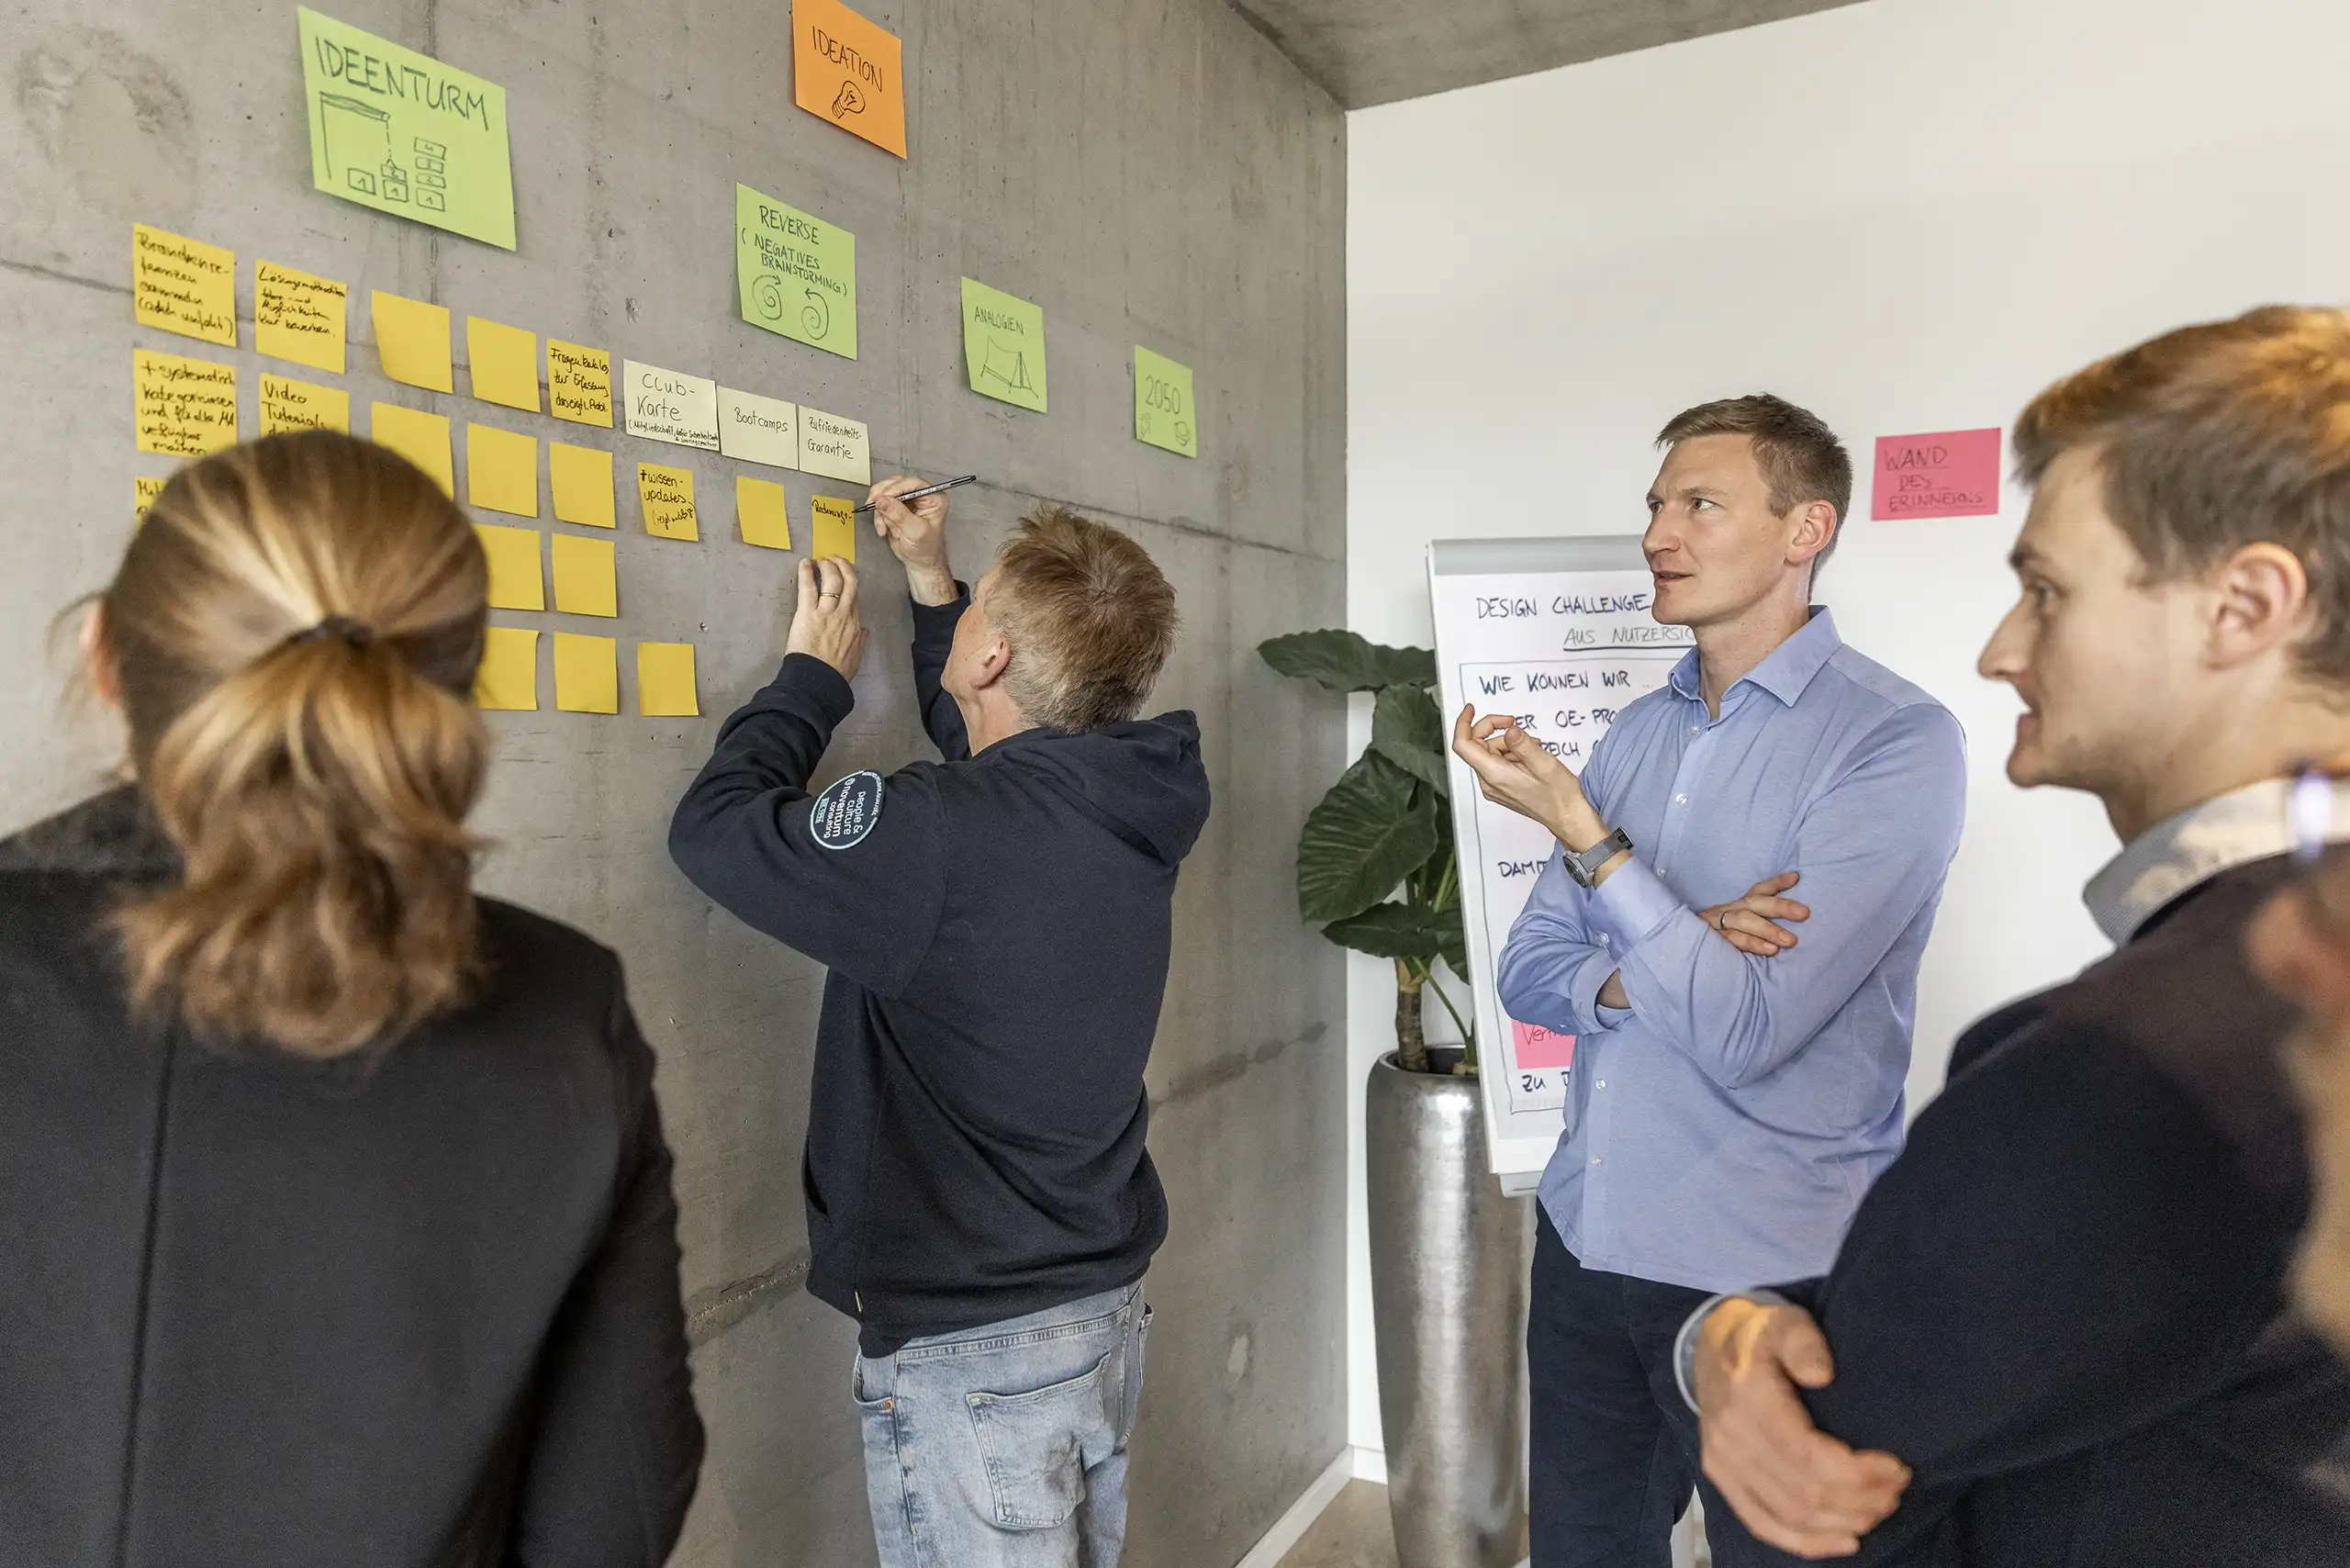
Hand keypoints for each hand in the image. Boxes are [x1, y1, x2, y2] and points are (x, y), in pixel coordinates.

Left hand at [785, 556, 868, 679]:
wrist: (818, 681)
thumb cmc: (835, 673)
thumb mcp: (855, 658)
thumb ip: (860, 641)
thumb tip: (865, 630)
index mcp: (855, 625)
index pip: (855, 597)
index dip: (849, 583)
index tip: (844, 577)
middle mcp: (843, 614)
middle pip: (848, 582)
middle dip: (843, 566)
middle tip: (835, 559)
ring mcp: (826, 612)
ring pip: (832, 579)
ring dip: (827, 565)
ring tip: (820, 560)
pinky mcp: (808, 613)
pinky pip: (809, 587)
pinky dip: (807, 572)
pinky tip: (805, 563)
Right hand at [868, 474, 957, 605]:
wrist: (919, 562)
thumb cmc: (925, 549)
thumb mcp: (914, 531)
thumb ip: (898, 514)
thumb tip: (882, 499)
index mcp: (934, 497)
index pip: (913, 483)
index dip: (896, 487)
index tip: (882, 497)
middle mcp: (921, 495)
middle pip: (896, 483)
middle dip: (883, 496)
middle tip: (873, 506)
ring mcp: (908, 500)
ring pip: (885, 493)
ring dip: (879, 509)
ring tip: (882, 527)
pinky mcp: (896, 506)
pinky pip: (881, 503)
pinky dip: (878, 515)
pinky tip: (883, 529)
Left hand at [1450, 706, 1603, 847]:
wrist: (1567, 817)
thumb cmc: (1559, 795)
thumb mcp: (1544, 764)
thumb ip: (1523, 745)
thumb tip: (1508, 731)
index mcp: (1494, 775)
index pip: (1464, 745)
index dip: (1464, 723)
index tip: (1471, 708)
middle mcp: (1489, 782)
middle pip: (1477, 745)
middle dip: (1494, 729)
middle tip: (1515, 723)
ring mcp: (1494, 786)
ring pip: (1489, 752)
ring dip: (1508, 742)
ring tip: (1533, 747)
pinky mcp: (1501, 788)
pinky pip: (1498, 762)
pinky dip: (1511, 753)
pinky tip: (1530, 755)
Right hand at [1695, 1299, 1910, 1556]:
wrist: (1709, 1347)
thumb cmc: (1759, 1335)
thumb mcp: (1784, 1321)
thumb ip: (1803, 1340)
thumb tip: (1822, 1373)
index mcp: (1747, 1399)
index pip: (1808, 1456)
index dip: (1859, 1473)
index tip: (1897, 1466)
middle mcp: (1730, 1438)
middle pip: (1804, 1493)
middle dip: (1861, 1500)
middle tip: (1897, 1488)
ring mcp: (1722, 1463)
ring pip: (1789, 1515)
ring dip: (1843, 1522)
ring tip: (1880, 1508)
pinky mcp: (1721, 1478)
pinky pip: (1763, 1525)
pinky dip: (1806, 1542)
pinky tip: (1845, 1541)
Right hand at [1699, 873, 1810, 955]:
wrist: (1684, 953)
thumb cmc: (1722, 940)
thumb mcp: (1743, 927)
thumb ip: (1763, 918)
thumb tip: (1792, 905)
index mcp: (1737, 906)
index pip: (1757, 891)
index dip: (1776, 883)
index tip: (1795, 878)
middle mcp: (1727, 911)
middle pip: (1754, 903)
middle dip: (1780, 907)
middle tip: (1804, 913)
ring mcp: (1717, 924)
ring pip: (1743, 920)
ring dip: (1768, 929)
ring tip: (1791, 940)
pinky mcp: (1711, 940)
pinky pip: (1732, 940)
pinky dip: (1752, 943)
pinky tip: (1770, 950)